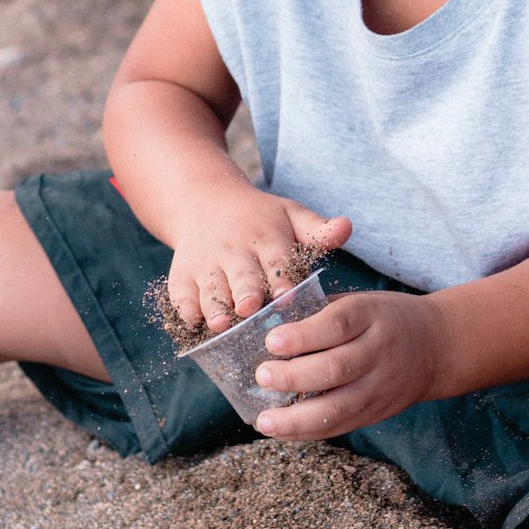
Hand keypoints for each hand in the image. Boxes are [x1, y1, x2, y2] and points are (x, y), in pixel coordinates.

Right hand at [166, 186, 350, 332]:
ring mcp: (205, 264)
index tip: (286, 295)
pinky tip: (192, 327)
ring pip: (210, 289)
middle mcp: (234, 250)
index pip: (276, 259)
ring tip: (221, 324)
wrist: (206, 201)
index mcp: (266, 238)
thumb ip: (319, 229)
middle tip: (249, 308)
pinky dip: (185, 312)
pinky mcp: (182, 276)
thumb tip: (348, 227)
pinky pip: (181, 296)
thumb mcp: (291, 215)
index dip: (281, 278)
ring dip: (214, 307)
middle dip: (245, 292)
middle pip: (241, 276)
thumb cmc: (260, 218)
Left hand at [251, 290, 447, 439]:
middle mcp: (379, 351)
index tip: (271, 341)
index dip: (303, 335)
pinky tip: (282, 431)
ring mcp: (381, 386)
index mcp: (371, 315)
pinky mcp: (378, 412)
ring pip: (338, 407)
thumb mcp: (359, 301)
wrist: (436, 345)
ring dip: (297, 419)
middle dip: (294, 377)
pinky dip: (308, 432)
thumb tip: (268, 319)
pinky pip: (341, 426)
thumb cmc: (383, 317)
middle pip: (335, 369)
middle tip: (262, 376)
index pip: (337, 326)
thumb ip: (319, 311)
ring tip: (264, 420)